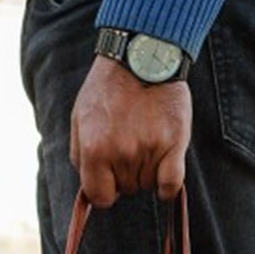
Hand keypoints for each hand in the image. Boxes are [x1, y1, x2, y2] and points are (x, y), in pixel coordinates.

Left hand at [70, 57, 191, 208]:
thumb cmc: (107, 88)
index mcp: (94, 150)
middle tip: (129, 144)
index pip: (100, 197)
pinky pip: (171, 184)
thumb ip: (80, 156)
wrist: (142, 57)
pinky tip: (165, 171)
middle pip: (127, 189)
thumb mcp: (80, 118)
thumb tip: (88, 189)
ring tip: (145, 140)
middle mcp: (121, 154)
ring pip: (148, 184)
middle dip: (126, 174)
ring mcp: (149, 149)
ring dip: (147, 171)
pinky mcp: (174, 143)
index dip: (104, 190)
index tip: (110, 179)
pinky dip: (168, 186)